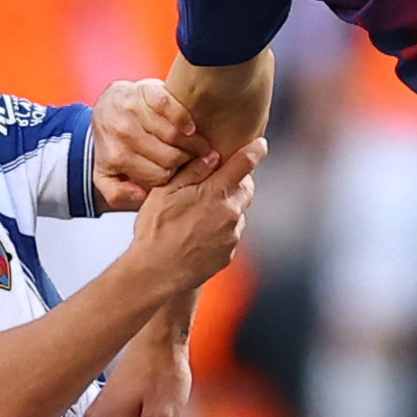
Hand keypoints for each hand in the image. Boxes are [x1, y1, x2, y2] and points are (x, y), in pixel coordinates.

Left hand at [91, 77, 210, 209]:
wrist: (109, 106)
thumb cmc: (116, 142)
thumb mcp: (107, 174)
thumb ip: (118, 193)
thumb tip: (141, 196)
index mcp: (115, 156)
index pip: (158, 177)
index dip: (173, 178)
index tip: (182, 175)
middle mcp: (121, 132)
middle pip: (170, 157)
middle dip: (185, 162)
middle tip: (192, 161)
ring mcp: (133, 109)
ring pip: (174, 136)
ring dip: (192, 144)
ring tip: (198, 148)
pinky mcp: (147, 90)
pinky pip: (172, 108)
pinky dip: (185, 120)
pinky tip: (191, 128)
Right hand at [127, 136, 264, 291]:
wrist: (156, 272)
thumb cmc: (156, 229)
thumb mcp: (165, 192)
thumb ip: (192, 171)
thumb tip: (213, 154)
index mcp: (215, 193)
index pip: (245, 164)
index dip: (255, 150)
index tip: (260, 144)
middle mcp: (230, 214)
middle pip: (246, 188)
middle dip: (237, 182)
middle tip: (216, 183)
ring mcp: (232, 236)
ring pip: (238, 213)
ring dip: (227, 208)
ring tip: (198, 215)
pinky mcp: (229, 253)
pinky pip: (231, 234)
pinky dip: (221, 229)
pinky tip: (198, 234)